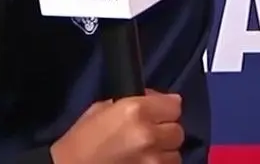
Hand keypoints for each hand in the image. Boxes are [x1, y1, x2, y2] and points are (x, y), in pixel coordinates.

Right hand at [50, 90, 184, 163]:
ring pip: (175, 154)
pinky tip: (144, 162)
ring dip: (164, 152)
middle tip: (151, 133)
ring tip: (146, 152)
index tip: (160, 111)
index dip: (166, 108)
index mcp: (136, 111)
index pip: (175, 106)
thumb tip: (155, 101)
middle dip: (166, 130)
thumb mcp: (103, 109)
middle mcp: (149, 135)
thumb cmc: (82, 138)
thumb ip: (133, 103)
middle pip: (178, 131)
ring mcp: (153, 161)